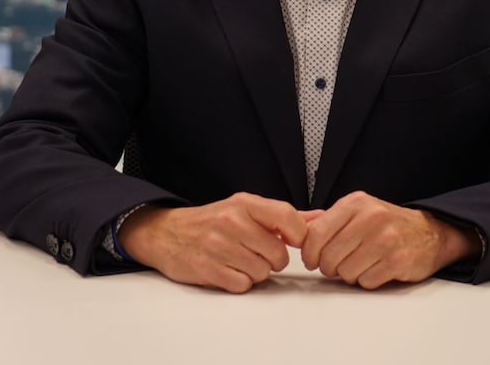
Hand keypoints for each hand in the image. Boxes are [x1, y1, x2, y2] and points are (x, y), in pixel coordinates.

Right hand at [118, 192, 307, 293]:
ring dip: (255, 272)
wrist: (167, 233)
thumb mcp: (246, 209)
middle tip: (257, 252)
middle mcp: (232, 222)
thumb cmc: (212, 221)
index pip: (287, 217)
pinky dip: (239, 282)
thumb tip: (322, 218)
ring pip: (262, 272)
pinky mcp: (208, 269)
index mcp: (244, 204)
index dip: (298, 235)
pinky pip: (243, 285)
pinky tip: (228, 270)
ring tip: (240, 260)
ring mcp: (218, 245)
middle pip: (278, 254)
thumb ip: (285, 216)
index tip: (292, 242)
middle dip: (272, 258)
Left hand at [300, 191, 477, 289]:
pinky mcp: (397, 261)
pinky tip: (376, 269)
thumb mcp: (356, 211)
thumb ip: (324, 219)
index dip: (309, 252)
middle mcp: (370, 217)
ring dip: (349, 274)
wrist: (429, 232)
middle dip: (329, 266)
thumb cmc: (387, 223)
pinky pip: (366, 281)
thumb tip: (293, 225)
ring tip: (361, 263)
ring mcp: (385, 239)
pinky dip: (367, 280)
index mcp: (355, 203)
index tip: (313, 259)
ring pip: (345, 271)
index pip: (316, 233)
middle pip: (328, 256)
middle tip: (338, 264)